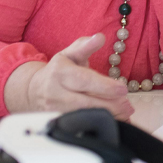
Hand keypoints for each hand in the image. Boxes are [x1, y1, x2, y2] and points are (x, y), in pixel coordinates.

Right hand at [3, 33, 133, 119]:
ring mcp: (53, 109)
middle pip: (85, 102)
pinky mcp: (55, 121)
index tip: (123, 89)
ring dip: (106, 116)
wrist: (33, 89)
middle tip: (128, 106)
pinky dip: (96, 125)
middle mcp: (54, 92)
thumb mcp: (70, 54)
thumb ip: (86, 45)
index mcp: (60, 72)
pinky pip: (78, 125)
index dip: (104, 86)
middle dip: (109, 105)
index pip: (84, 80)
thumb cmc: (60, 70)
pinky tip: (112, 121)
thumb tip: (100, 37)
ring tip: (125, 113)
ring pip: (82, 116)